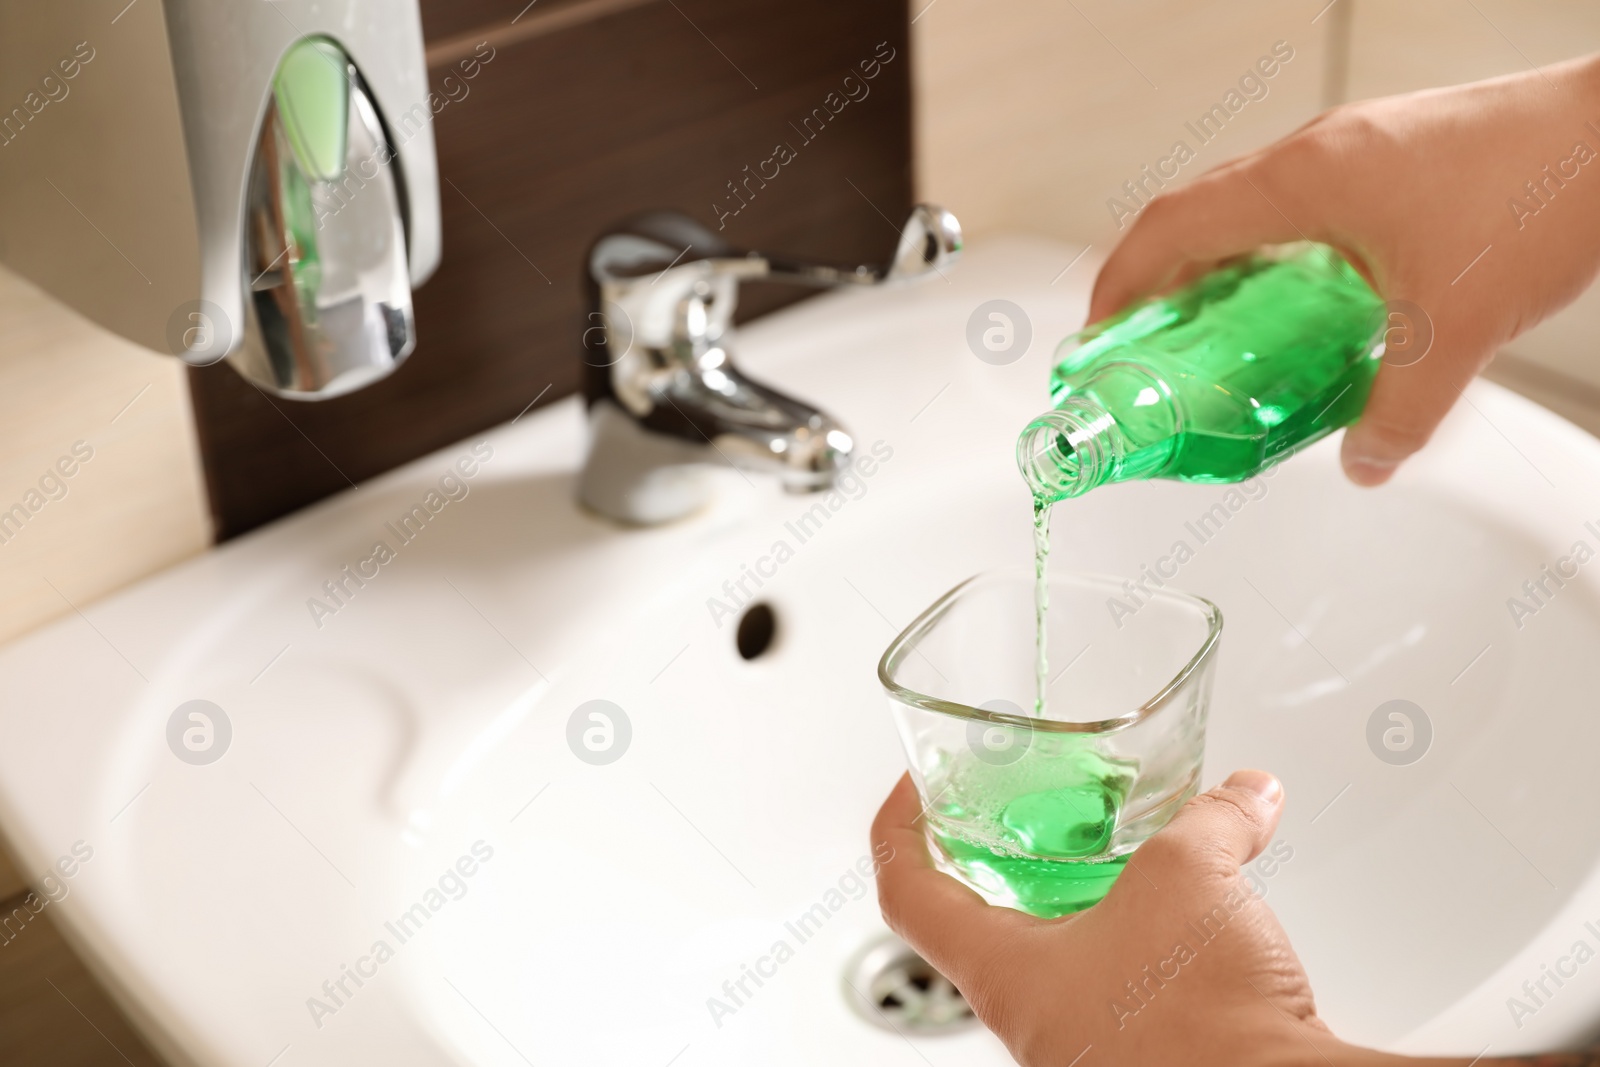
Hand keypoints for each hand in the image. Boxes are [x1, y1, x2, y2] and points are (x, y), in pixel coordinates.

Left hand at [872, 769, 1342, 1065]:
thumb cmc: (1199, 1019)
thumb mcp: (1190, 873)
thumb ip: (1211, 818)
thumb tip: (1242, 795)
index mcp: (1003, 971)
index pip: (907, 892)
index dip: (899, 829)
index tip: (915, 788)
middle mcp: (1032, 1014)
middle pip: (985, 920)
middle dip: (1010, 857)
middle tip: (1027, 810)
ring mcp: (1084, 1040)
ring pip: (1062, 951)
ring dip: (1089, 895)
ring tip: (1127, 847)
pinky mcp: (1143, 1052)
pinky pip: (1124, 980)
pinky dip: (1147, 933)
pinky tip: (1197, 906)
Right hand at [1088, 54, 1599, 486]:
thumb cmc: (1544, 189)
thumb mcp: (1455, 328)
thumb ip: (1399, 411)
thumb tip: (1365, 463)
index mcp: (1301, 180)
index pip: (1170, 226)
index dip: (1120, 283)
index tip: (1097, 333)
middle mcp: (1317, 153)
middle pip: (1199, 214)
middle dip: (1159, 282)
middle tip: (1146, 344)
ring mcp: (1356, 149)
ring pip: (1252, 207)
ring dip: (1220, 266)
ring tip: (1217, 332)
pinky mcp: (1394, 156)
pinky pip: (1302, 205)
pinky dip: (1275, 253)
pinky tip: (1307, 304)